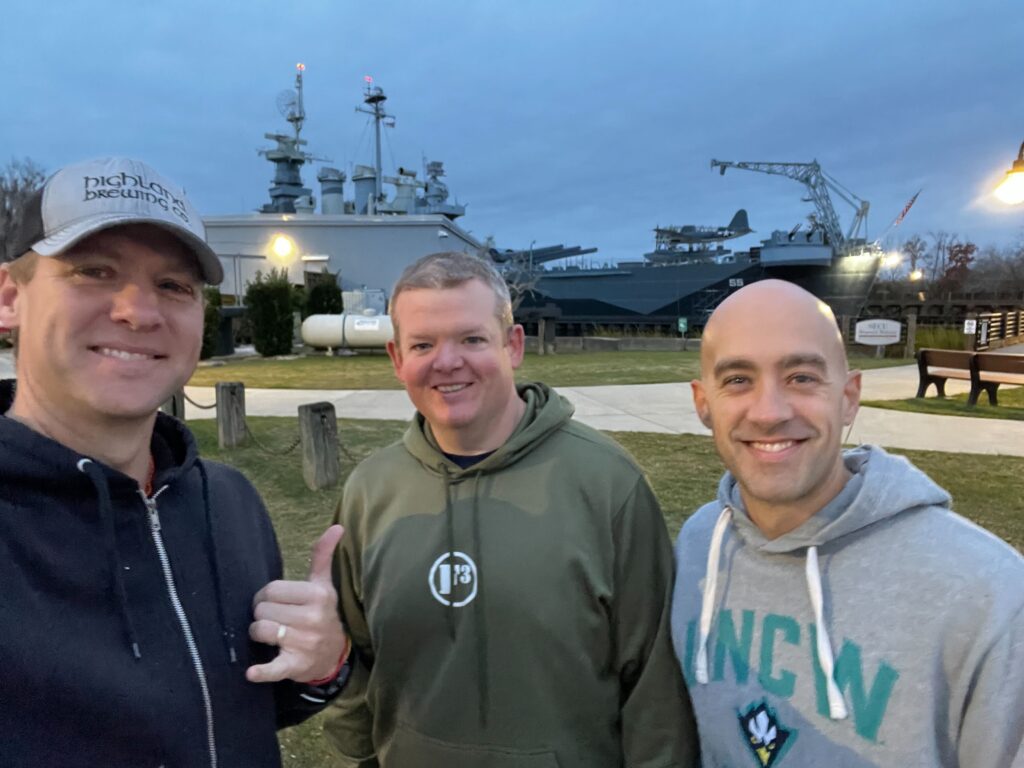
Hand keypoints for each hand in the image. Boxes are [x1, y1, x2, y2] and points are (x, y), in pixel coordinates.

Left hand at [246, 524, 347, 683]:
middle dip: (263, 614)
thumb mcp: (324, 585)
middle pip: (262, 609)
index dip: (267, 596)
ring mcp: (304, 643)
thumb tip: (337, 527)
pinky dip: (262, 671)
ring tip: (273, 635)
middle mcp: (312, 618)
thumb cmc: (322, 614)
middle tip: (276, 619)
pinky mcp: (295, 665)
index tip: (276, 603)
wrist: (333, 655)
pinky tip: (252, 672)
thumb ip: (323, 556)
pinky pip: (274, 668)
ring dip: (260, 634)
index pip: (270, 589)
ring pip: (260, 630)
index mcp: (317, 595)